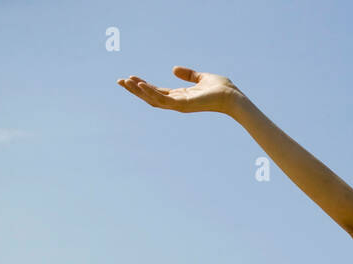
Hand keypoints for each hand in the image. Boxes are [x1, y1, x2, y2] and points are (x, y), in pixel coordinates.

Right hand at [116, 66, 243, 115]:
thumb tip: (173, 69)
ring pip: (153, 100)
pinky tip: (139, 85)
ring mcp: (180, 105)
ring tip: (125, 82)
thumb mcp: (201, 78)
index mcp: (180, 96)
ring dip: (138, 91)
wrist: (233, 97)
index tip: (130, 78)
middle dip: (135, 90)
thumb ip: (188, 75)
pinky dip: (150, 92)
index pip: (157, 92)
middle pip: (151, 97)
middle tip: (119, 81)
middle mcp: (178, 102)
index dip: (143, 86)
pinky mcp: (183, 105)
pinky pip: (162, 100)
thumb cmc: (221, 89)